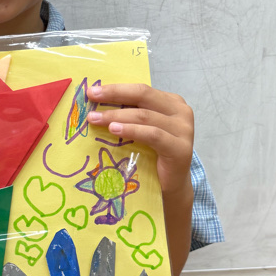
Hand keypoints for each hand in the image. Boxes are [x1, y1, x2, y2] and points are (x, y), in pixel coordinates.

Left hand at [87, 83, 194, 275]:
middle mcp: (181, 112)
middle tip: (91, 97)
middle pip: (144, 96)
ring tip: (95, 118)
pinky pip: (153, 135)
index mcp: (171, 102)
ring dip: (117, 115)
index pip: (140, 90)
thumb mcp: (140, 128)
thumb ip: (128, 113)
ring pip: (145, 116)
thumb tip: (96, 101)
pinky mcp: (181, 148)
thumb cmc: (151, 155)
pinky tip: (114, 130)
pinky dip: (132, 130)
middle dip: (114, 95)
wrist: (170, 187)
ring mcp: (184, 130)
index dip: (116, 88)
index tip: (92, 91)